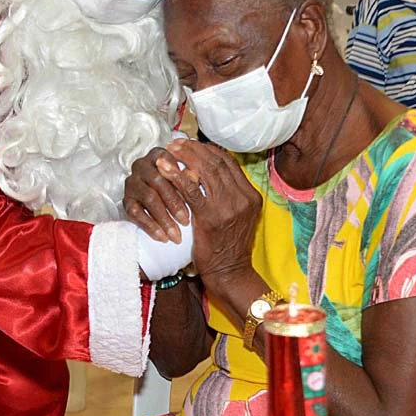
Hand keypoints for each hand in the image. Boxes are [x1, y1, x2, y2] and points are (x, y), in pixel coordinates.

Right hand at [124, 147, 189, 243]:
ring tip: (176, 235)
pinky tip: (161, 237)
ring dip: (164, 219)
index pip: (168, 163)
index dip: (180, 180)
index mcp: (158, 155)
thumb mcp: (187, 182)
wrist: (164, 206)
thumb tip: (195, 177)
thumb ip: (191, 178)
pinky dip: (150, 226)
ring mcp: (132, 182)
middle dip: (174, 203)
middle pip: (158, 182)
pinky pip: (135, 213)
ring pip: (148, 199)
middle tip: (186, 221)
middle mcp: (141, 165)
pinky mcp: (126, 199)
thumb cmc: (178, 189)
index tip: (193, 197)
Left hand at [158, 139, 261, 285]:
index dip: (208, 150)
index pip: (229, 162)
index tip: (191, 144)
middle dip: (194, 149)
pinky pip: (191, 190)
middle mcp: (243, 197)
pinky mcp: (210, 217)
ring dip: (184, 157)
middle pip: (217, 162)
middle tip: (176, 143)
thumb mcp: (237, 215)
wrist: (229, 271)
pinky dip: (176, 176)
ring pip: (205, 171)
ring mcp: (228, 206)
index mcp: (250, 195)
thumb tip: (205, 170)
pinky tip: (164, 168)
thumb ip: (227, 194)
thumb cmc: (228, 245)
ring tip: (169, 151)